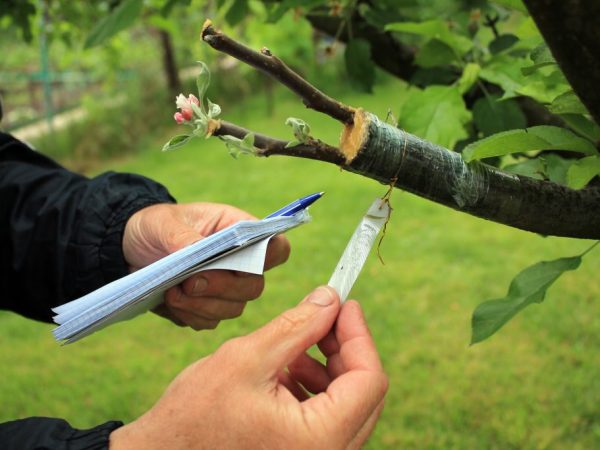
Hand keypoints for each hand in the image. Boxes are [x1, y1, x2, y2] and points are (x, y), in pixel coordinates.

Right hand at [110, 286, 387, 449]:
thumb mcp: (247, 359)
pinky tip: (286, 373)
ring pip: (347, 406)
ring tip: (294, 350)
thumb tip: (330, 300)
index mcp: (320, 440)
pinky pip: (328, 421)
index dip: (359, 335)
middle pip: (364, 394)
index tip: (344, 305)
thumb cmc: (193, 418)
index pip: (369, 380)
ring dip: (329, 369)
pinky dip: (315, 391)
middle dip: (345, 350)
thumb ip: (297, 326)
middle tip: (322, 318)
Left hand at [122, 203, 289, 329]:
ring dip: (201, 305)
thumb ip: (182, 236)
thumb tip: (197, 251)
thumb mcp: (162, 223)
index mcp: (239, 232)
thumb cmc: (155, 226)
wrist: (130, 248)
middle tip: (190, 281)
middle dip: (222, 288)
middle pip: (255, 286)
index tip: (239, 261)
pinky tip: (169, 301)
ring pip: (233, 309)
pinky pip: (209, 322)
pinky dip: (189, 316)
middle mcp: (240, 264)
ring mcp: (226, 290)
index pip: (276, 248)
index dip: (269, 257)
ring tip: (172, 291)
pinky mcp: (207, 308)